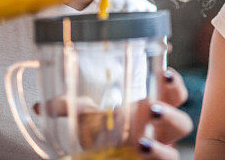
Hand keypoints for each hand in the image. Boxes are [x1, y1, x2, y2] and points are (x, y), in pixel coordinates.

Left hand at [34, 68, 192, 158]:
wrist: (100, 155)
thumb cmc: (101, 132)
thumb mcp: (85, 117)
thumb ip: (67, 108)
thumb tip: (42, 106)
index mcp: (152, 110)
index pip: (174, 94)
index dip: (175, 84)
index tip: (164, 73)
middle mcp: (160, 134)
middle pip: (182, 123)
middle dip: (171, 115)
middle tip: (153, 109)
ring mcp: (156, 154)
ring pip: (173, 154)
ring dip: (160, 150)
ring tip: (140, 144)